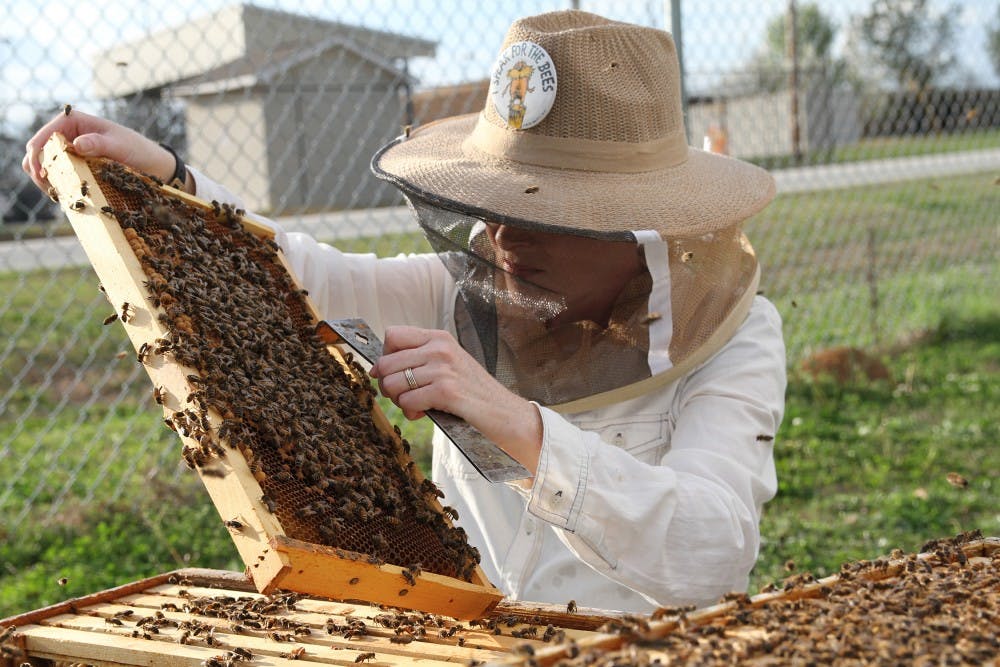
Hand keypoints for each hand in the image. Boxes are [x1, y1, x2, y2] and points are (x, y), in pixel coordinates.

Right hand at [22, 109, 181, 192]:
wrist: (152, 164)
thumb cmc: (137, 149)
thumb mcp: (120, 145)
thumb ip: (99, 144)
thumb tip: (77, 144)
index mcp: (72, 121)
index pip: (43, 137)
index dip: (37, 155)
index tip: (42, 175)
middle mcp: (66, 134)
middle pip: (37, 152)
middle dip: (38, 170)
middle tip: (51, 190)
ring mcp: (68, 151)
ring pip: (44, 166)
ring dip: (46, 180)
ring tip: (59, 194)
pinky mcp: (74, 165)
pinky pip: (57, 176)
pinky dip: (58, 186)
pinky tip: (67, 195)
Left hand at [370, 326, 542, 473]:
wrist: (506, 413)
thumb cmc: (474, 393)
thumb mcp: (449, 365)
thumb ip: (421, 359)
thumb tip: (378, 369)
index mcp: (440, 338)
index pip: (392, 335)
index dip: (384, 358)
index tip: (391, 375)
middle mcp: (440, 348)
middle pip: (386, 362)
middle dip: (387, 385)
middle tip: (403, 397)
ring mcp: (443, 369)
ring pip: (392, 383)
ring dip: (398, 401)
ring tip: (416, 406)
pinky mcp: (447, 392)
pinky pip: (407, 401)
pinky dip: (411, 412)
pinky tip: (424, 413)